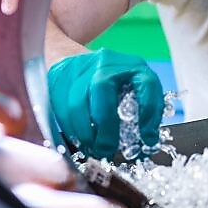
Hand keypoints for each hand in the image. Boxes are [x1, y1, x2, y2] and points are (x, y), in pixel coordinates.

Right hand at [46, 49, 163, 158]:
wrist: (73, 58)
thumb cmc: (109, 83)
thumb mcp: (132, 89)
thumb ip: (140, 113)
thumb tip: (147, 145)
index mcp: (132, 65)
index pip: (147, 84)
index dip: (149, 114)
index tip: (147, 139)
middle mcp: (106, 62)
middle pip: (102, 88)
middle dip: (105, 126)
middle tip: (107, 149)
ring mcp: (79, 68)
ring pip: (76, 102)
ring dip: (85, 133)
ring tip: (93, 149)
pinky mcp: (57, 79)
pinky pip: (60, 108)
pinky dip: (71, 130)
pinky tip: (79, 140)